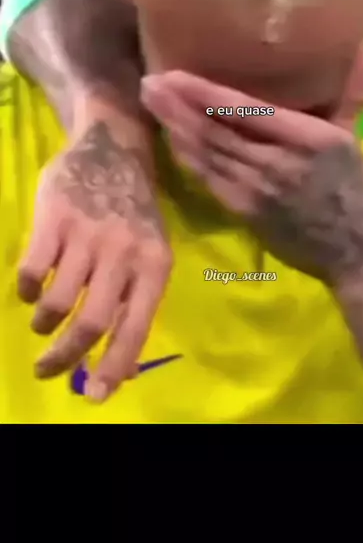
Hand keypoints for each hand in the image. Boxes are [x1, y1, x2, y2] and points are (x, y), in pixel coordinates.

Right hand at [18, 119, 171, 401]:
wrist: (114, 147)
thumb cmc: (135, 210)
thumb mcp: (151, 252)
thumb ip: (137, 304)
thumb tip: (123, 371)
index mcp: (155, 265)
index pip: (135, 327)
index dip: (113, 367)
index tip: (93, 395)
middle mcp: (124, 252)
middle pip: (90, 323)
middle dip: (65, 357)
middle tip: (47, 371)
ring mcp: (88, 234)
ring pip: (57, 303)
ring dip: (43, 325)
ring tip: (41, 324)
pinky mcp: (54, 218)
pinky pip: (32, 271)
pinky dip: (27, 290)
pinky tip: (30, 289)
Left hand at [142, 69, 362, 286]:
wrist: (354, 251)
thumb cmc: (353, 188)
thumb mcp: (354, 135)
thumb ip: (353, 89)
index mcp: (308, 138)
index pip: (247, 110)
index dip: (206, 93)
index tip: (177, 74)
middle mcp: (278, 162)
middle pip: (217, 130)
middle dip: (178, 106)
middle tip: (149, 82)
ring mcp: (257, 190)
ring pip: (207, 154)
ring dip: (175, 128)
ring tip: (150, 102)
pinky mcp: (244, 211)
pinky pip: (208, 178)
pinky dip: (187, 156)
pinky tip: (170, 138)